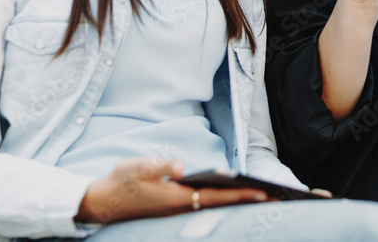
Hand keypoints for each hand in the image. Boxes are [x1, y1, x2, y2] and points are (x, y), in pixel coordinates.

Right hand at [76, 158, 268, 223]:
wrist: (102, 200)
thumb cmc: (121, 181)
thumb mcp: (137, 168)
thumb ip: (160, 166)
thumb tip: (180, 166)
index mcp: (177, 198)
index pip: (216, 197)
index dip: (240, 194)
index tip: (262, 194)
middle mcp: (182, 207)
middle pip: (222, 205)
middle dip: (247, 201)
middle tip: (275, 198)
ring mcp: (179, 210)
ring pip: (215, 206)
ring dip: (237, 202)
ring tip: (262, 196)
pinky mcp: (176, 208)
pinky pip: (206, 206)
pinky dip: (224, 201)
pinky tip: (234, 196)